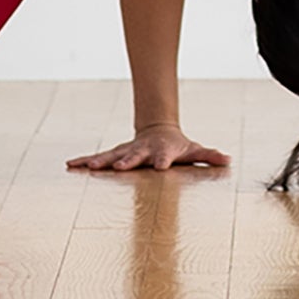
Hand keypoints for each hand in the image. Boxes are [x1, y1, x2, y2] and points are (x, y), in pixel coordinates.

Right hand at [66, 123, 231, 171]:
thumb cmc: (178, 145)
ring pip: (111, 156)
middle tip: (120, 167)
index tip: (160, 167)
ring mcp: (126, 151)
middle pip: (134, 156)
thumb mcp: (194, 150)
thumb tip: (228, 160)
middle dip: (127, 161)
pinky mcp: (115, 155)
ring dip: (100, 162)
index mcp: (163, 151)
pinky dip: (85, 161)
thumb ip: (209, 156)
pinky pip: (98, 158)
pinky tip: (70, 165)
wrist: (158, 130)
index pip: (164, 156)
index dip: (163, 160)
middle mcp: (142, 151)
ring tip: (87, 168)